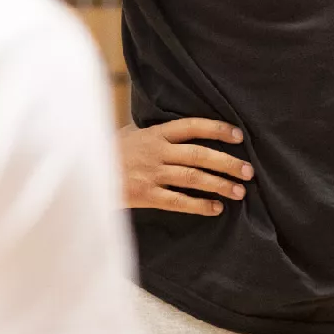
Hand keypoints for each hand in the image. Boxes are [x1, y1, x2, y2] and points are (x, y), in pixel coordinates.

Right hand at [121, 118, 253, 214]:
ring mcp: (151, 174)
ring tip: (239, 191)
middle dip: (226, 162)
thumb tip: (181, 127)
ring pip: (192, 178)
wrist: (86, 174)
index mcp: (155, 133)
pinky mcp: (146, 195)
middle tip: (248, 170)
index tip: (238, 136)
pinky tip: (215, 208)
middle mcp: (156, 152)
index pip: (191, 126)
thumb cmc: (111, 151)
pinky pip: (178, 201)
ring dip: (219, 184)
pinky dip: (199, 204)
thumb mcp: (132, 132)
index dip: (216, 129)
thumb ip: (156, 131)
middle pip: (198, 154)